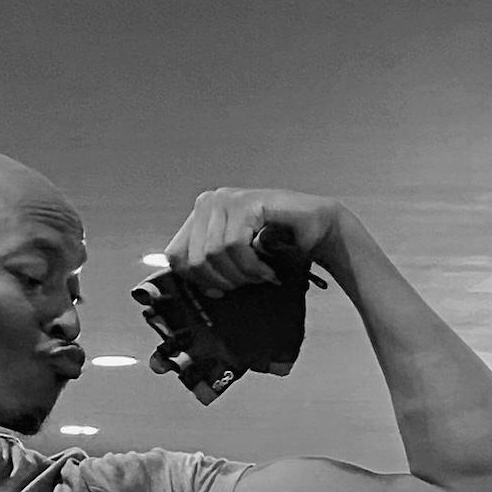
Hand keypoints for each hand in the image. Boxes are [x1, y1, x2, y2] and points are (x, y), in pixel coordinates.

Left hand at [163, 188, 344, 298]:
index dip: (197, 280)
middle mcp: (207, 203)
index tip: (221, 289)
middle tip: (247, 281)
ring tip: (259, 273)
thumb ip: (208, 269)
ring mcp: (225, 199)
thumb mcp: (233, 262)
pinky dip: (252, 265)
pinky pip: (235, 246)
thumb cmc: (275, 248)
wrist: (316, 229)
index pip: (176, 257)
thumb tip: (196, 291)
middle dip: (222, 280)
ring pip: (213, 255)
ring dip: (240, 274)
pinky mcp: (245, 202)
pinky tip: (266, 267)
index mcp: (199, 217)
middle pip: (194, 260)